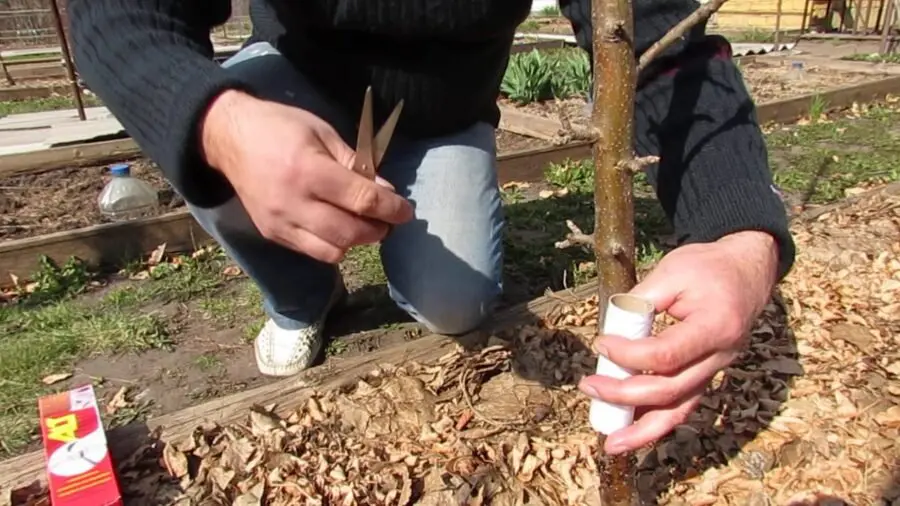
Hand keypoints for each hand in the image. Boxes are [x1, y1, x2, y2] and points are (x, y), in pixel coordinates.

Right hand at [199, 90, 413, 263]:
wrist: (229, 139)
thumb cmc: (281, 128)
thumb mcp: (323, 133)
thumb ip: (355, 165)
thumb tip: (386, 192)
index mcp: (309, 170)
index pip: (361, 201)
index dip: (391, 209)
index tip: (405, 212)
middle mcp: (293, 202)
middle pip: (350, 233)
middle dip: (377, 230)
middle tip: (386, 220)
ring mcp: (280, 223)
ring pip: (332, 251)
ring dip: (355, 242)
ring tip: (361, 224)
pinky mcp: (272, 234)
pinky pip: (312, 252)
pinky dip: (332, 245)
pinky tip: (336, 226)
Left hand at [579, 231, 779, 454]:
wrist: (748, 271)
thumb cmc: (709, 267)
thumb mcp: (674, 270)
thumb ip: (642, 299)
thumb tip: (611, 327)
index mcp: (716, 326)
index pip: (667, 354)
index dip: (629, 354)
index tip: (600, 343)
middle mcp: (720, 356)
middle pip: (671, 390)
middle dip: (625, 396)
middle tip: (589, 386)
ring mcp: (716, 370)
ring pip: (680, 409)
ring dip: (644, 430)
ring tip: (612, 444)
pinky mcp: (707, 375)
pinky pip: (682, 404)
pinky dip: (656, 421)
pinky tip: (630, 431)